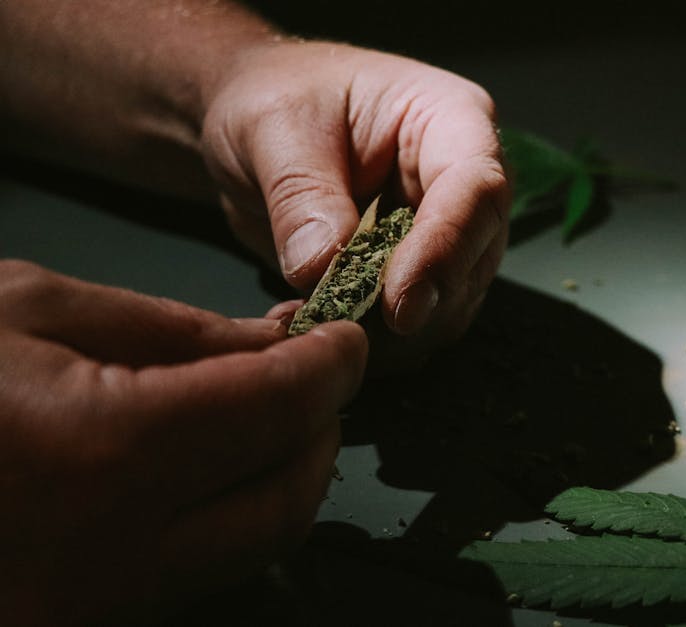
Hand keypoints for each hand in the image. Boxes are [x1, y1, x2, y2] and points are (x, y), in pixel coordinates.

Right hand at [0, 260, 366, 624]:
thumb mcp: (31, 308)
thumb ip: (172, 332)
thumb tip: (274, 345)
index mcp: (95, 456)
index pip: (273, 412)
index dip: (330, 369)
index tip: (348, 342)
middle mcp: (104, 557)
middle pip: (285, 499)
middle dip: (320, 430)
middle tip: (320, 376)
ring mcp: (91, 610)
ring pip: (252, 546)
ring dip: (284, 473)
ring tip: (274, 411)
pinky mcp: (81, 622)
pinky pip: (194, 571)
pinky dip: (229, 512)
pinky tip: (215, 460)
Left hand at [200, 41, 509, 353]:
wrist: (258, 130)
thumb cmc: (276, 97)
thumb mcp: (273, 128)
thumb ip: (300, 194)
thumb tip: (322, 268)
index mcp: (451, 121)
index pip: (477, 190)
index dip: (444, 251)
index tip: (398, 305)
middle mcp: (464, 182)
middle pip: (475, 259)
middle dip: (417, 305)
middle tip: (343, 328)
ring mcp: (449, 233)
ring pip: (452, 305)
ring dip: (390, 334)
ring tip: (315, 322)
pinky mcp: (421, 275)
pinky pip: (416, 325)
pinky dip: (372, 340)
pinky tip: (319, 325)